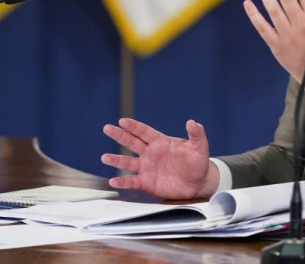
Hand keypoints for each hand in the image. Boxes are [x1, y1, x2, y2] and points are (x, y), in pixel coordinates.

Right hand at [101, 118, 218, 198]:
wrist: (198, 183)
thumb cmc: (198, 163)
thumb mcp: (199, 147)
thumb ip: (196, 134)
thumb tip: (193, 122)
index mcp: (161, 142)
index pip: (144, 132)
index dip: (134, 126)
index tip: (122, 121)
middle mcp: (151, 153)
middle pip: (132, 142)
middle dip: (120, 135)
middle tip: (107, 128)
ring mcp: (147, 168)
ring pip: (128, 162)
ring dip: (116, 160)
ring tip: (104, 157)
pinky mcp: (147, 183)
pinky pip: (132, 181)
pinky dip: (122, 182)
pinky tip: (113, 181)